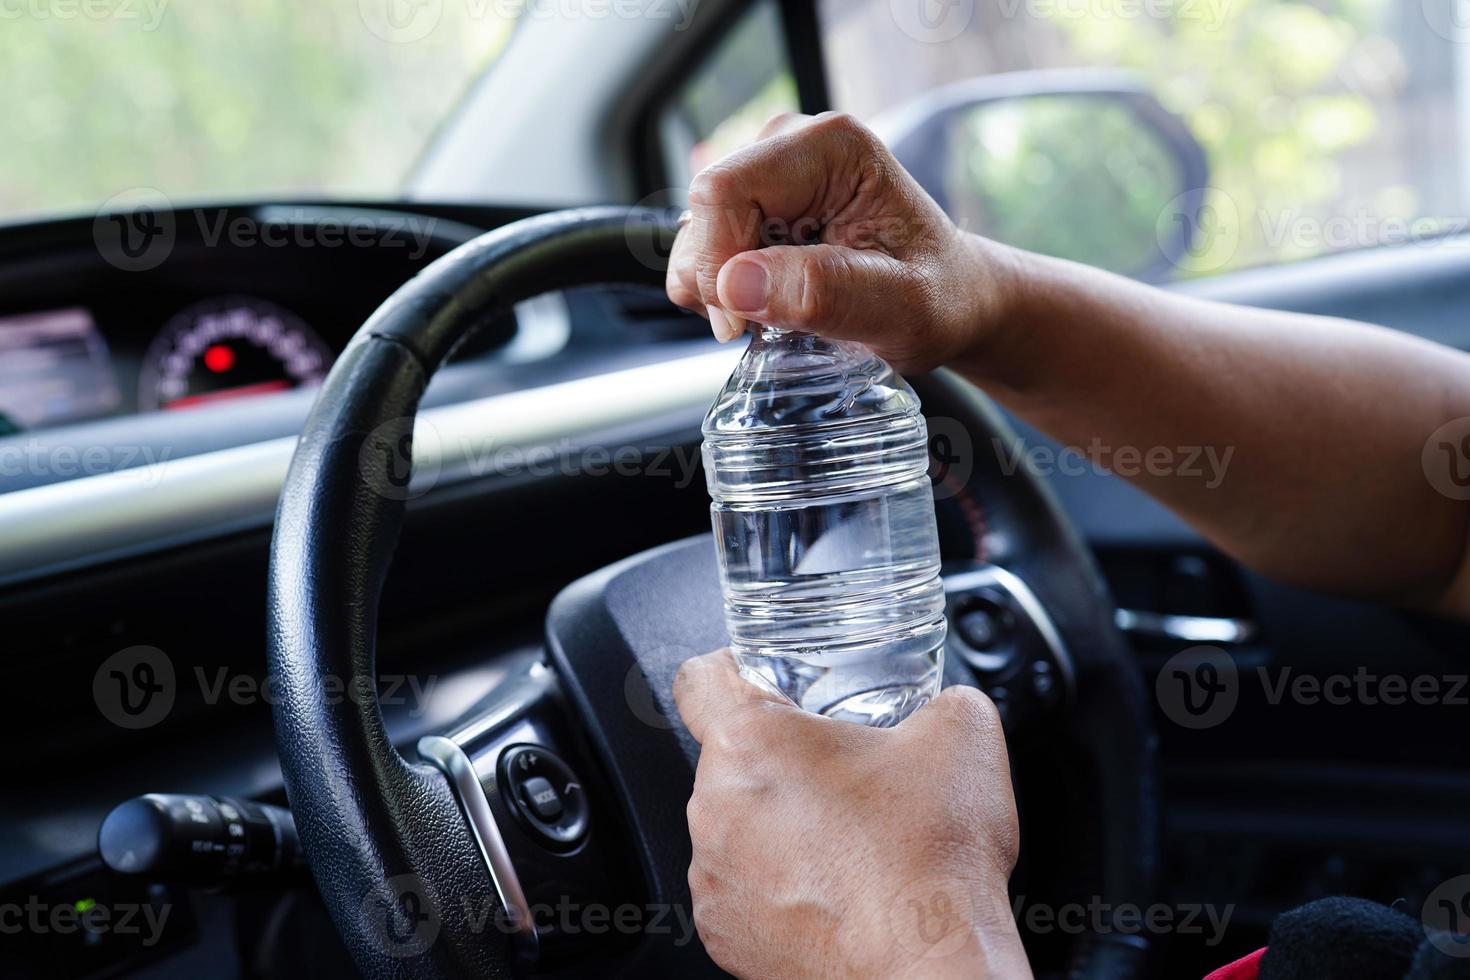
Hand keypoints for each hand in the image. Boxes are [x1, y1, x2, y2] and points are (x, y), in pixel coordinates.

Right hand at [665, 111, 1017, 373]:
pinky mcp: (755, 202)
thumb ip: (825, 292)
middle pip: (702, 210)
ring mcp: (769, 170)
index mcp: (831, 147)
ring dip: (723, 289)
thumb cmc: (939, 297)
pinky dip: (725, 287)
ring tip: (784, 311)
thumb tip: (736, 284)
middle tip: (774, 324)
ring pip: (696, 232)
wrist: (951, 298)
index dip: (717, 262)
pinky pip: (705, 246)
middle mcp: (792, 142)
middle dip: (720, 282)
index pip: (725, 191)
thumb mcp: (900, 308)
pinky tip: (771, 300)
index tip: (742, 325)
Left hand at [673, 650, 1031, 978]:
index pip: (699, 679)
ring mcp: (714, 876)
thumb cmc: (931, 859)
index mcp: (751, 742)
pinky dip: (776, 883)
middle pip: (731, 757)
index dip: (729, 668)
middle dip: (781, 760)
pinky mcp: (722, 931)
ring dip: (778, 823)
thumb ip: (944, 698)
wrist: (931, 963)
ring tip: (845, 840)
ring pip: (735, 824)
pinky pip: (740, 886)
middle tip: (842, 776)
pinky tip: (831, 887)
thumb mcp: (963, 733)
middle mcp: (714, 807)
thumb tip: (945, 703)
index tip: (754, 677)